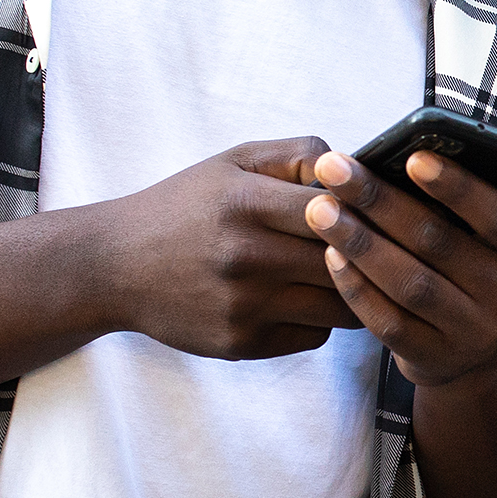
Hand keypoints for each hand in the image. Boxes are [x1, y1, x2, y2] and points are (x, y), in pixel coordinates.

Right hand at [103, 137, 360, 359]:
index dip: (365, 211)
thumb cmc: (182, 207)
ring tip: (349, 276)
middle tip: (382, 249)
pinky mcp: (243, 342)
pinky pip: (313, 336)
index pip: (337, 208)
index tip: (375, 212)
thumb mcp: (232, 162)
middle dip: (369, 255)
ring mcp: (245, 305)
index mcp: (246, 201)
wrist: (114, 267)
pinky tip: (304, 301)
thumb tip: (357, 167)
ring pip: (340, 306)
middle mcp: (247, 255)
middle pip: (346, 261)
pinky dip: (319, 321)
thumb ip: (297, 156)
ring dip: (352, 293)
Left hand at [302, 148, 496, 386]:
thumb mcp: (481, 234)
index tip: (412, 157)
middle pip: (439, 243)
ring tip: (320, 210)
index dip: (456, 187)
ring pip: (410, 283)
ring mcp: (475, 333)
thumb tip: (400, 155)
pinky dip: (356, 286)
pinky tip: (330, 255)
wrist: (472, 346)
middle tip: (335, 169)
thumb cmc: (468, 263)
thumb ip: (456, 202)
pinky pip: (389, 321)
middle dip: (380, 202)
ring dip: (360, 242)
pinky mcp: (436, 359)